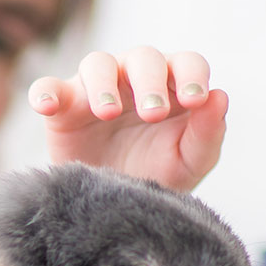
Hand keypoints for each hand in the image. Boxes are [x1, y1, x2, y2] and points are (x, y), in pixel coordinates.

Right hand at [29, 47, 229, 192]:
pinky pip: (48, 88)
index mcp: (173, 84)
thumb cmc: (158, 174)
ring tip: (107, 113)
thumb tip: (220, 96)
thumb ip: (208, 132)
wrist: (115, 207)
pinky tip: (46, 106)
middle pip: (143, 58)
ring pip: (97, 64)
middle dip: (150, 82)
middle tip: (152, 114)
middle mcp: (135, 77)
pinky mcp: (63, 107)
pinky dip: (45, 92)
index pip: (187, 63)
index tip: (195, 101)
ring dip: (103, 84)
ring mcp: (96, 88)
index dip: (192, 76)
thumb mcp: (189, 162)